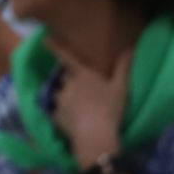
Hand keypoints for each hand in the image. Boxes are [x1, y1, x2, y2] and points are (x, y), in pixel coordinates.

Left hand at [48, 38, 129, 162]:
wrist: (95, 134)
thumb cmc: (110, 108)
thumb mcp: (121, 88)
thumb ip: (123, 68)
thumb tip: (129, 50)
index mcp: (82, 75)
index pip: (66, 57)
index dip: (55, 47)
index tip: (44, 39)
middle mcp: (67, 85)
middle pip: (63, 78)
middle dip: (68, 80)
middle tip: (79, 88)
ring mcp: (59, 100)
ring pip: (57, 94)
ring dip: (63, 97)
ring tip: (75, 107)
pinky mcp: (55, 116)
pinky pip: (55, 112)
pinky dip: (61, 115)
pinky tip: (70, 122)